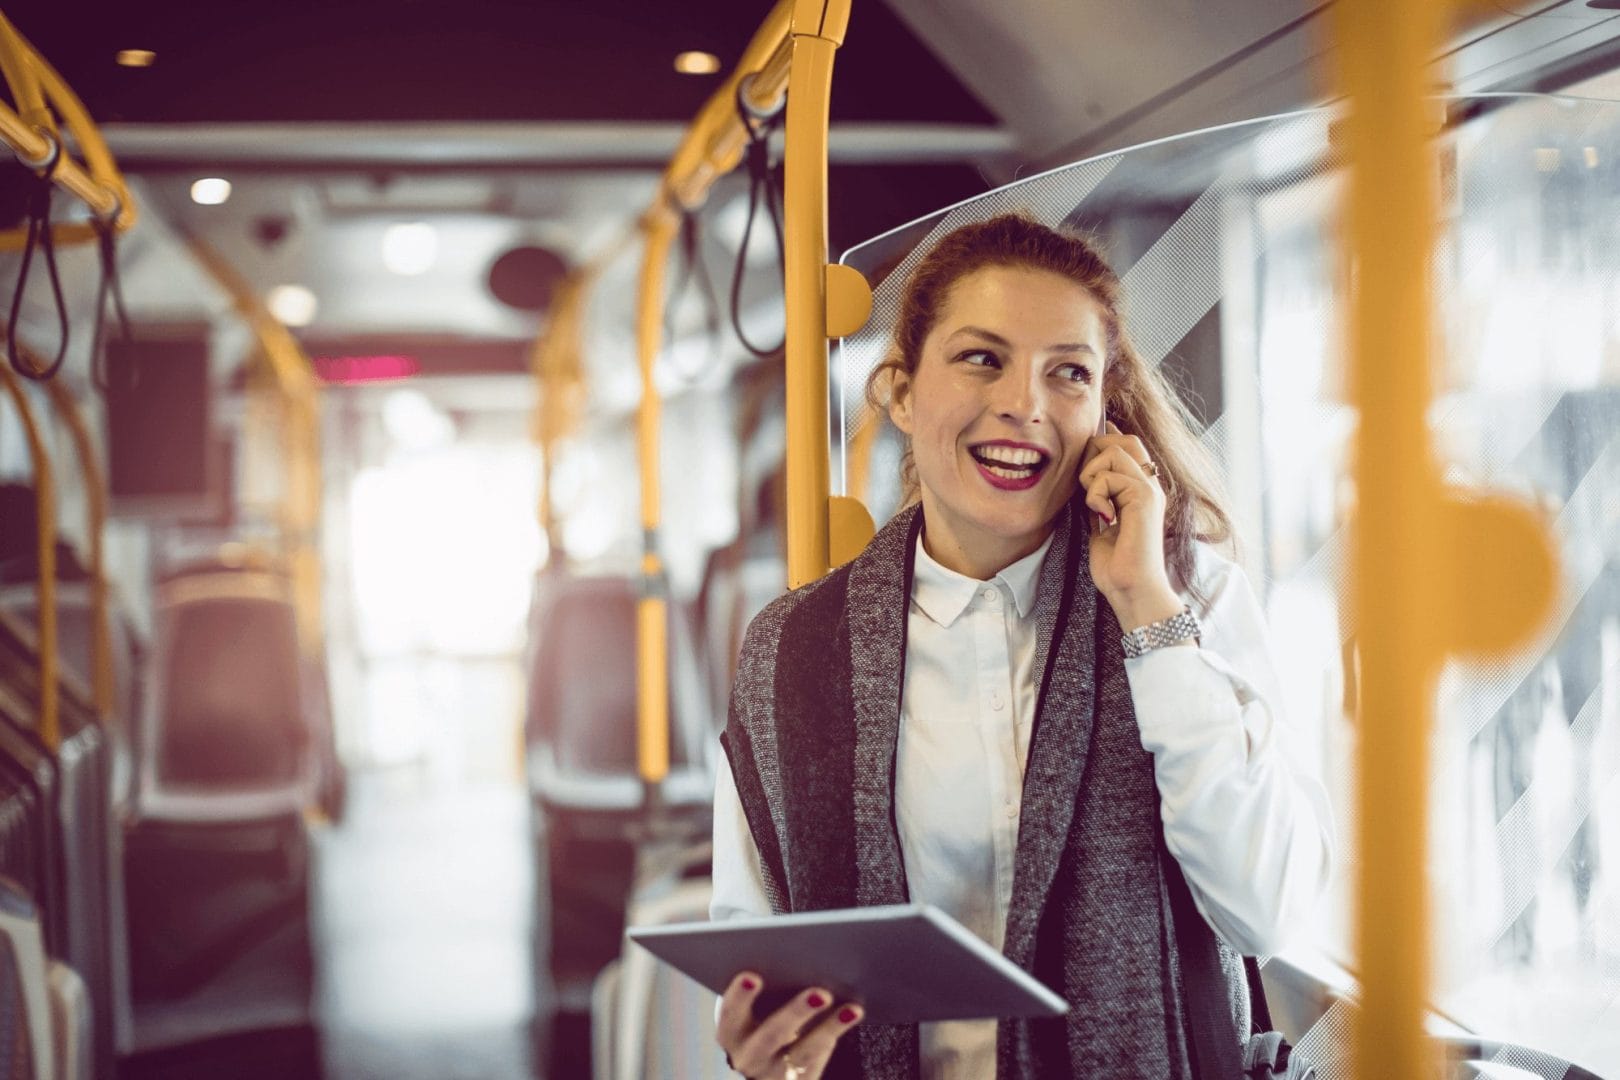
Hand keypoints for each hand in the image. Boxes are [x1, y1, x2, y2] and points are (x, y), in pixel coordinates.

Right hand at [716, 971, 863, 1078]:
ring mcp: (775, 1073)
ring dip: (829, 1027)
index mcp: (731, 1033)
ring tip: (851, 1007)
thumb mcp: (755, 1007)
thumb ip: (770, 985)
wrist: (767, 1064)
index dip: (739, 996)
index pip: (730, 1014)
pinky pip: (821, 1058)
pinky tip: (854, 1012)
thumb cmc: (762, 1015)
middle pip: (771, 1036)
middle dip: (796, 1013)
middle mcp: (749, 1056)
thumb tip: (800, 957)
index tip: (753, 976)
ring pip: (803, 1052)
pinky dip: (837, 1031)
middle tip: (820, 993)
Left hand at [1078, 421, 1181, 628]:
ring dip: (1091, 476)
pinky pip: (1109, 476)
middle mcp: (1149, 486)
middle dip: (1094, 452)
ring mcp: (1149, 490)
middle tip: (1086, 486)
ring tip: (1095, 506)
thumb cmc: (1116, 566)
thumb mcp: (1100, 525)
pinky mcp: (1144, 498)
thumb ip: (1098, 500)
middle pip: (1124, 439)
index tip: (1086, 461)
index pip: (1128, 446)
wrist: (1131, 590)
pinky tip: (1103, 518)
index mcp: (1140, 491)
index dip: (1104, 442)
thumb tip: (1084, 481)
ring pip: (1113, 451)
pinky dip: (1095, 495)